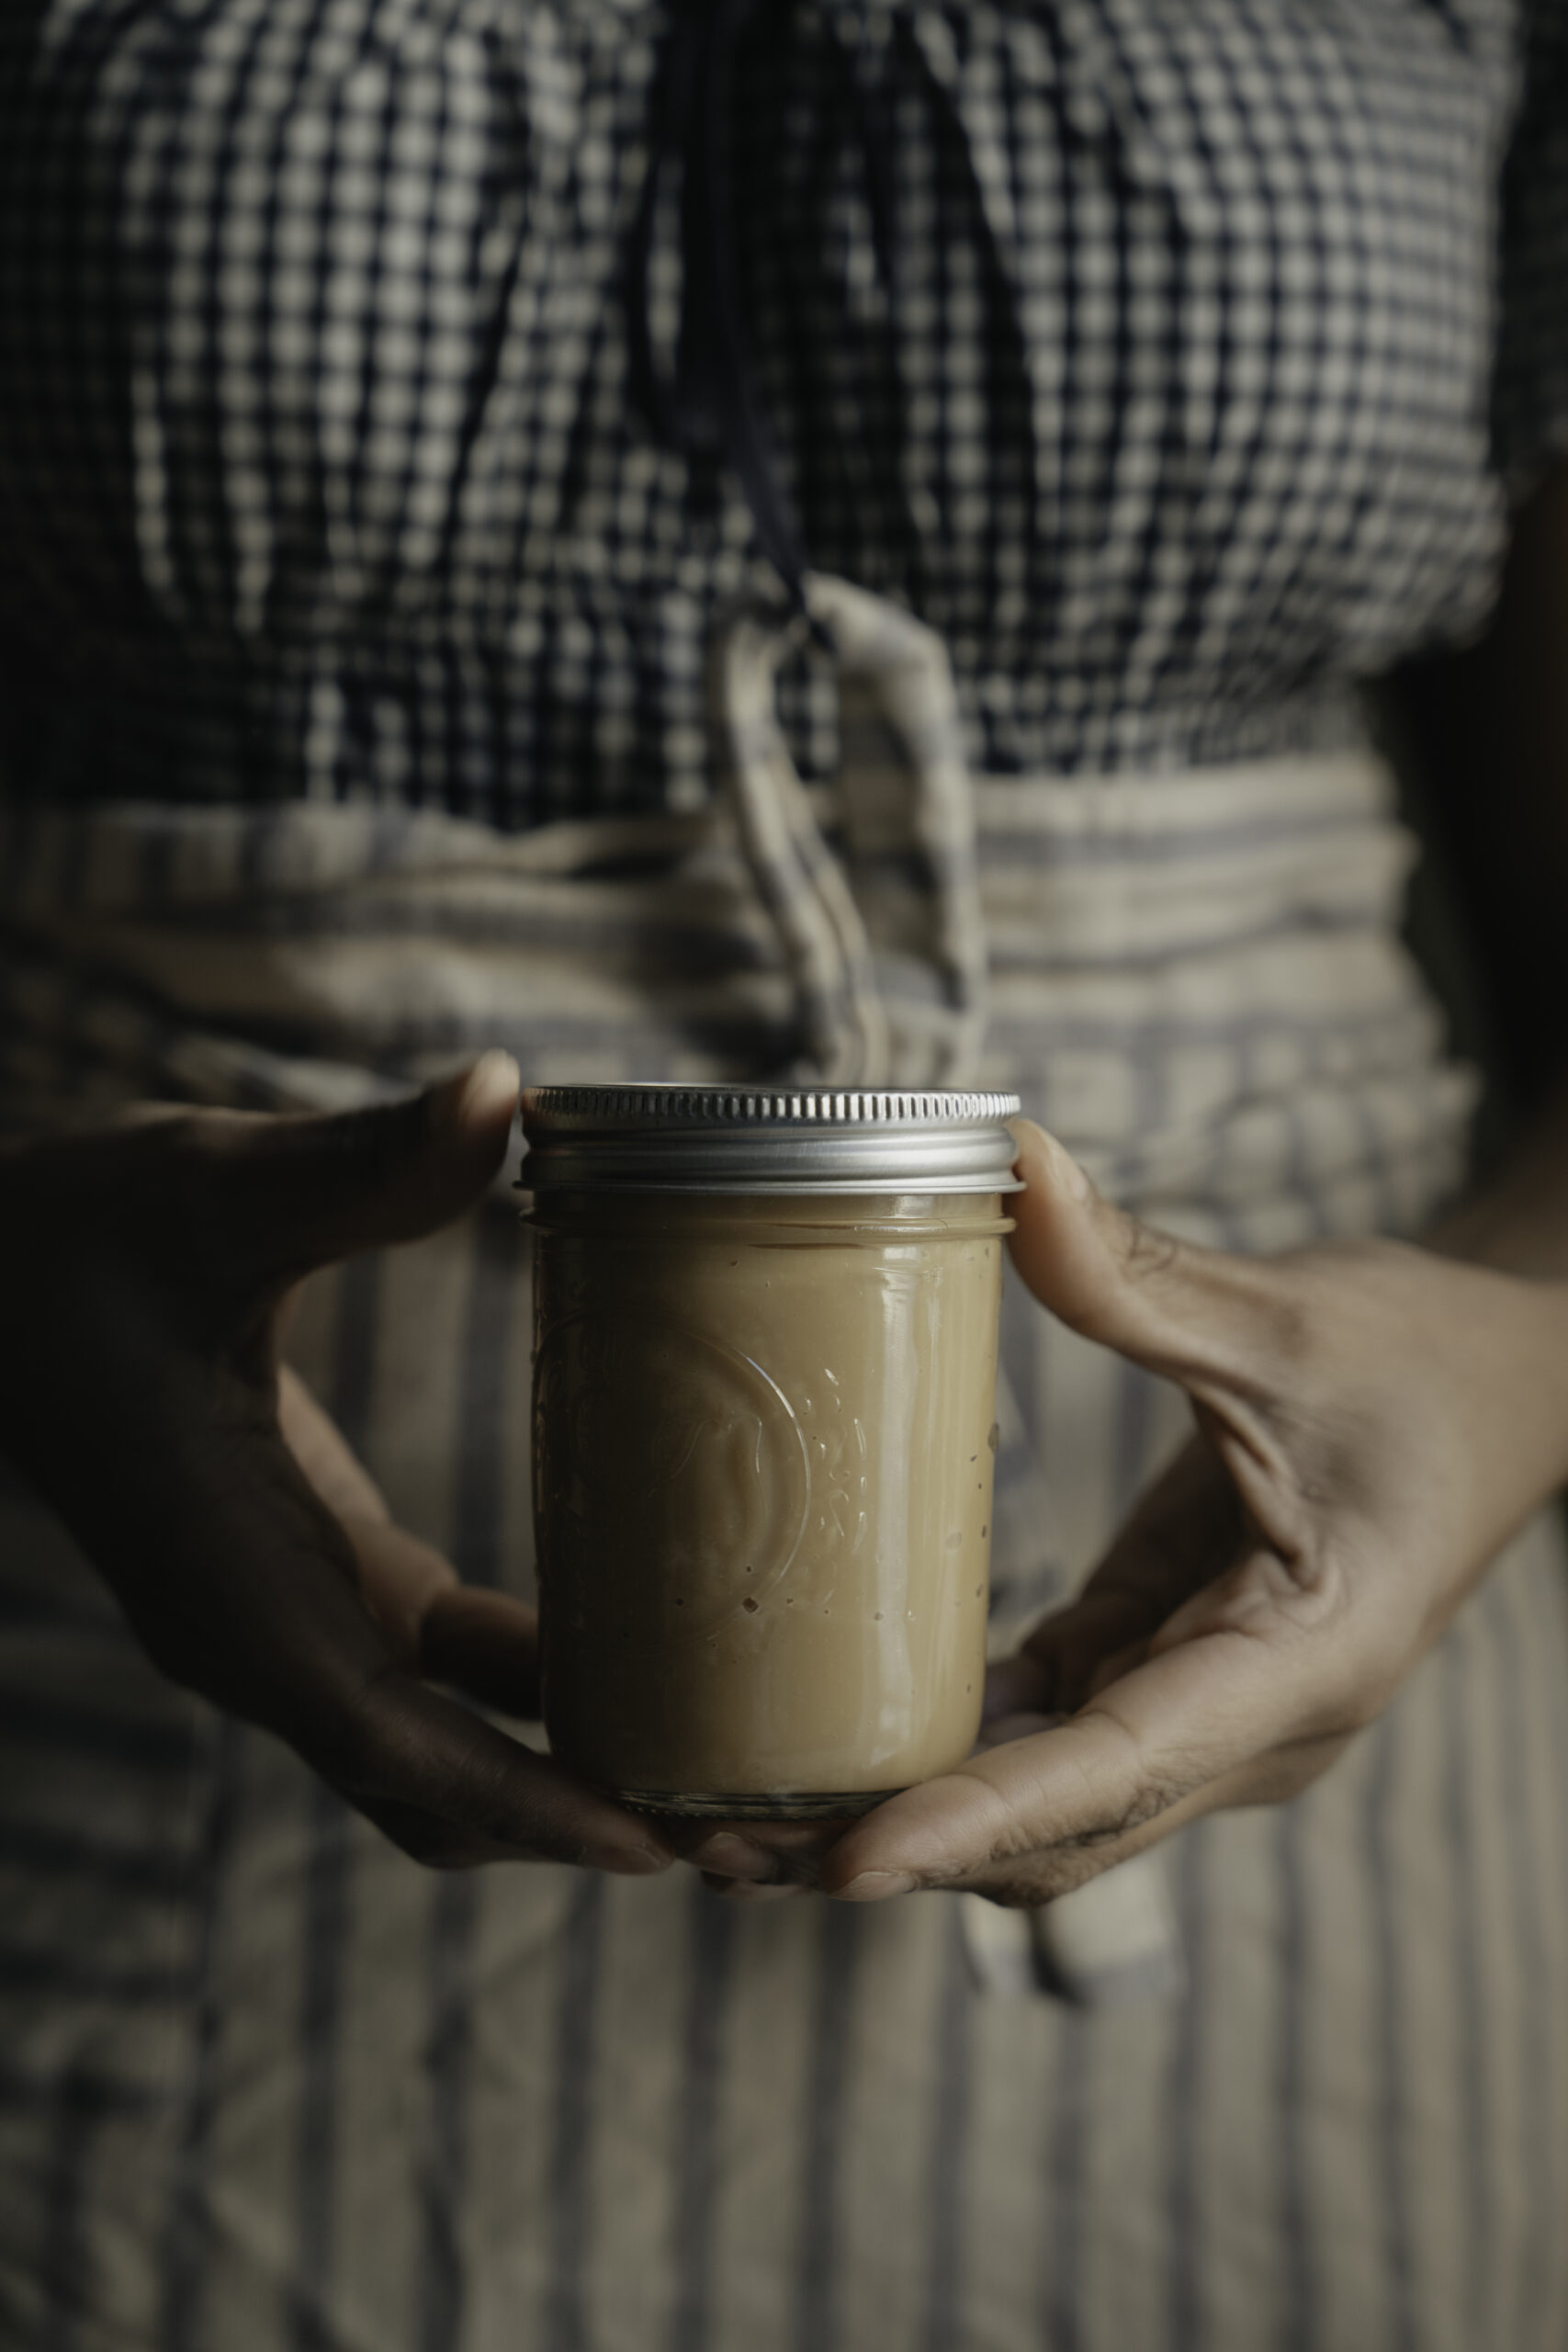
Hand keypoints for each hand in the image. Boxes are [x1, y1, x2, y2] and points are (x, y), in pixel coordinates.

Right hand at [0, 1057, 673, 1876]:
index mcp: (226, 1575)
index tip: (649, 1840)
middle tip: (741, 1825)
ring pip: (436, 1754)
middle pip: (431, 1789)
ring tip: (723, 1760)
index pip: (383, 1735)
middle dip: (575, 1819)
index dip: (519, 1796)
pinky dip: (533, 1689)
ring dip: (565, 1769)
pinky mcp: (315, 1583)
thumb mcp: (212, 1182)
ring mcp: (284, 1621)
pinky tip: (651, 1638)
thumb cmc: (79, 1233)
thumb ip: (356, 1161)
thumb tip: (499, 1092)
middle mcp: (255, 1633)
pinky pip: (435, 1678)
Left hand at [734, 1120, 1567, 1906]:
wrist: (1508, 1392)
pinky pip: (1041, 1741)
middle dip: (897, 1848)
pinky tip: (821, 1732)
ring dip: (899, 1818)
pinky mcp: (1164, 1673)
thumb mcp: (1287, 1318)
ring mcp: (1205, 1714)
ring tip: (728, 1813)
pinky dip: (940, 1754)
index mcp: (1301, 1661)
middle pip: (1056, 1834)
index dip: (977, 1818)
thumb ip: (1139, 1271)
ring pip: (1038, 1812)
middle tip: (715, 1840)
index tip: (847, 1859)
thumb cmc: (1422, 1362)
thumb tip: (1009, 1160)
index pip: (1120, 1767)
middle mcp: (1252, 1727)